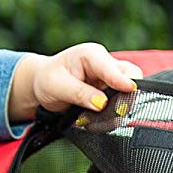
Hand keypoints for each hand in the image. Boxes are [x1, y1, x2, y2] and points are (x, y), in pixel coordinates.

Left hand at [7, 43, 143, 121]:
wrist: (43, 83)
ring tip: (110, 117)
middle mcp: (104, 63)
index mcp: (91, 55)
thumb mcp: (57, 86)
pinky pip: (121, 98)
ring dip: (123, 102)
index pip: (111, 67)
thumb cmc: (48, 80)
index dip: (121, 79)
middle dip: (128, 92)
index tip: (130, 89)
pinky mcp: (110, 89)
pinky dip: (118, 108)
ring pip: (128, 88)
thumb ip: (79, 94)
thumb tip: (102, 103)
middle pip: (129, 74)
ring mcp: (109, 76)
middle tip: (121, 110)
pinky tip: (107, 117)